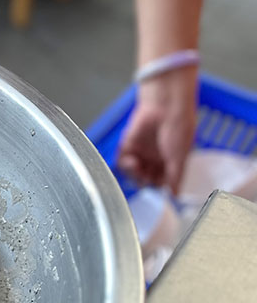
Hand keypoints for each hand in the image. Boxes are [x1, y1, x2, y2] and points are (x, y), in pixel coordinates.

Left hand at [117, 67, 197, 192]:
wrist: (166, 105)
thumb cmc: (179, 127)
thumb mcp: (181, 157)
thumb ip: (175, 178)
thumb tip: (175, 196)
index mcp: (171, 160)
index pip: (162, 181)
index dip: (159, 188)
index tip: (158, 193)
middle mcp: (156, 157)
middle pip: (146, 179)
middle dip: (145, 182)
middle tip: (148, 179)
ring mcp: (141, 152)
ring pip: (133, 173)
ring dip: (134, 176)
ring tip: (139, 169)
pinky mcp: (128, 145)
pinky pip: (122, 162)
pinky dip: (125, 166)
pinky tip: (132, 162)